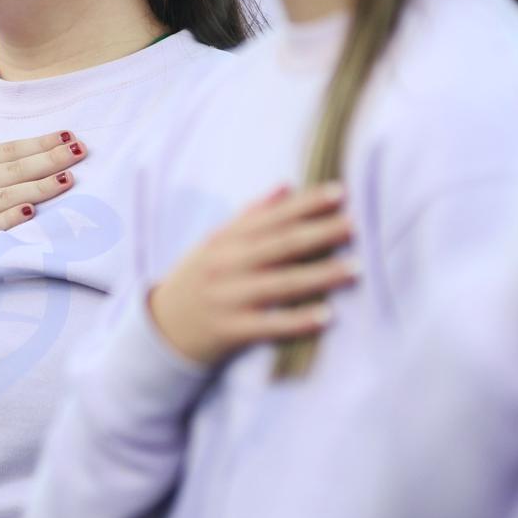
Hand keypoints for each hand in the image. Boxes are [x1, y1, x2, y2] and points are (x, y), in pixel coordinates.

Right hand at [0, 131, 84, 274]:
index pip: (4, 150)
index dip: (37, 143)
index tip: (67, 134)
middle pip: (10, 169)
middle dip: (48, 158)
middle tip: (80, 149)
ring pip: (3, 195)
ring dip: (37, 186)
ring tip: (68, 177)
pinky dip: (7, 219)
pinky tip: (30, 213)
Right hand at [147, 183, 356, 366]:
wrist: (162, 328)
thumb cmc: (198, 278)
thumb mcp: (214, 242)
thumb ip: (250, 216)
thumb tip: (286, 186)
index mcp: (225, 239)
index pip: (273, 216)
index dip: (307, 203)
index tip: (340, 192)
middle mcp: (226, 264)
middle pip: (281, 245)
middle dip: (320, 233)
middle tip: (355, 225)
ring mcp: (228, 297)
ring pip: (281, 283)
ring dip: (320, 275)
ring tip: (355, 268)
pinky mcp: (231, 330)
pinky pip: (270, 325)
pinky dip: (298, 320)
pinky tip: (327, 316)